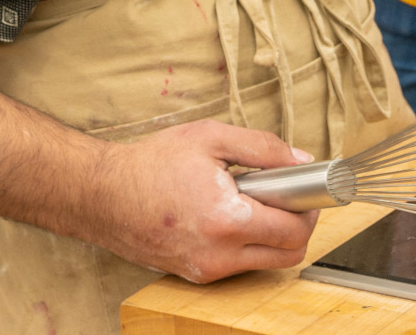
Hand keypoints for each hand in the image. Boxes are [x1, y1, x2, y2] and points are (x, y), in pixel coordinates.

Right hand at [90, 120, 318, 282]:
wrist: (105, 195)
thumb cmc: (153, 163)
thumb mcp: (211, 138)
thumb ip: (263, 148)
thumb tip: (302, 161)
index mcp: (227, 220)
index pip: (294, 229)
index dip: (309, 207)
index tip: (309, 189)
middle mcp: (220, 255)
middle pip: (289, 254)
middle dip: (298, 223)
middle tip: (287, 193)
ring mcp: (208, 270)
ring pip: (267, 262)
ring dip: (274, 235)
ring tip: (254, 200)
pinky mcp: (197, 276)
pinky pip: (241, 264)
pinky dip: (249, 242)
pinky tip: (231, 213)